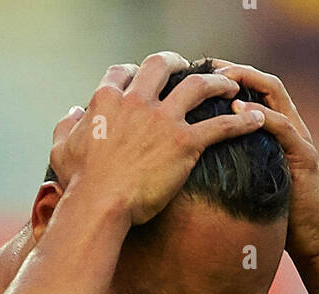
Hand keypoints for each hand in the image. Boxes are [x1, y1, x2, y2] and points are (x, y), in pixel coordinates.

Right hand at [49, 52, 266, 225]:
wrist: (98, 206)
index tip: (140, 78)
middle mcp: (137, 102)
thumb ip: (66, 125)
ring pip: (197, 86)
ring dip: (217, 81)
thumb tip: (73, 110)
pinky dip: (242, 121)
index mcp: (106, 100)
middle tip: (187, 66)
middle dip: (176, 62)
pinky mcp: (184, 143)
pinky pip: (220, 125)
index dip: (133, 72)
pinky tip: (257, 119)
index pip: (123, 72)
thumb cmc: (78, 184)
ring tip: (232, 82)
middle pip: (161, 66)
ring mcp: (162, 120)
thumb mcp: (61, 149)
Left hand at [211, 60, 318, 265]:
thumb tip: (196, 162)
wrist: (312, 238)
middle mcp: (290, 126)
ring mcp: (299, 138)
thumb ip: (235, 164)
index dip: (230, 76)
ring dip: (247, 83)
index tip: (201, 71)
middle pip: (264, 82)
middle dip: (236, 71)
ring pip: (275, 95)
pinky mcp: (305, 156)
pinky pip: (283, 127)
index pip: (255, 88)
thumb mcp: (251, 182)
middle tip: (208, 67)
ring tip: (221, 80)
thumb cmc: (278, 214)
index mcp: (277, 130)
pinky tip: (238, 111)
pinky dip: (261, 116)